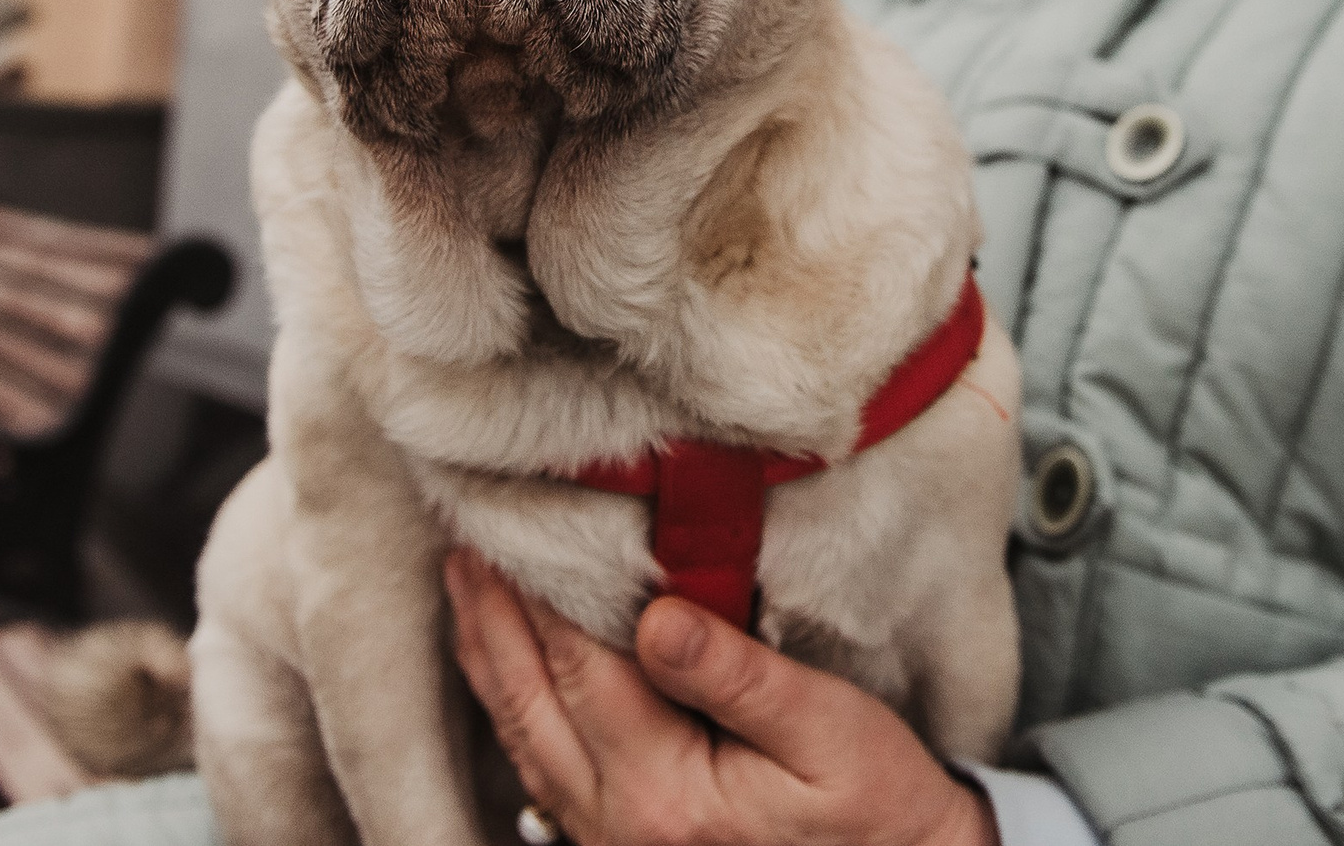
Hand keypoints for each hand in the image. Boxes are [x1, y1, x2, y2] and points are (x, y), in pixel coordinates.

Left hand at [445, 550, 997, 845]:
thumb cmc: (878, 808)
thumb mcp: (828, 734)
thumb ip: (737, 677)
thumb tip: (653, 618)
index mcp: (668, 794)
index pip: (583, 671)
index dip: (542, 596)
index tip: (515, 527)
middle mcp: (621, 828)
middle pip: (533, 706)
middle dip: (493, 622)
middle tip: (465, 547)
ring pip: (526, 743)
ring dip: (492, 663)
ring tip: (468, 593)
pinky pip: (544, 779)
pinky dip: (517, 716)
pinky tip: (511, 680)